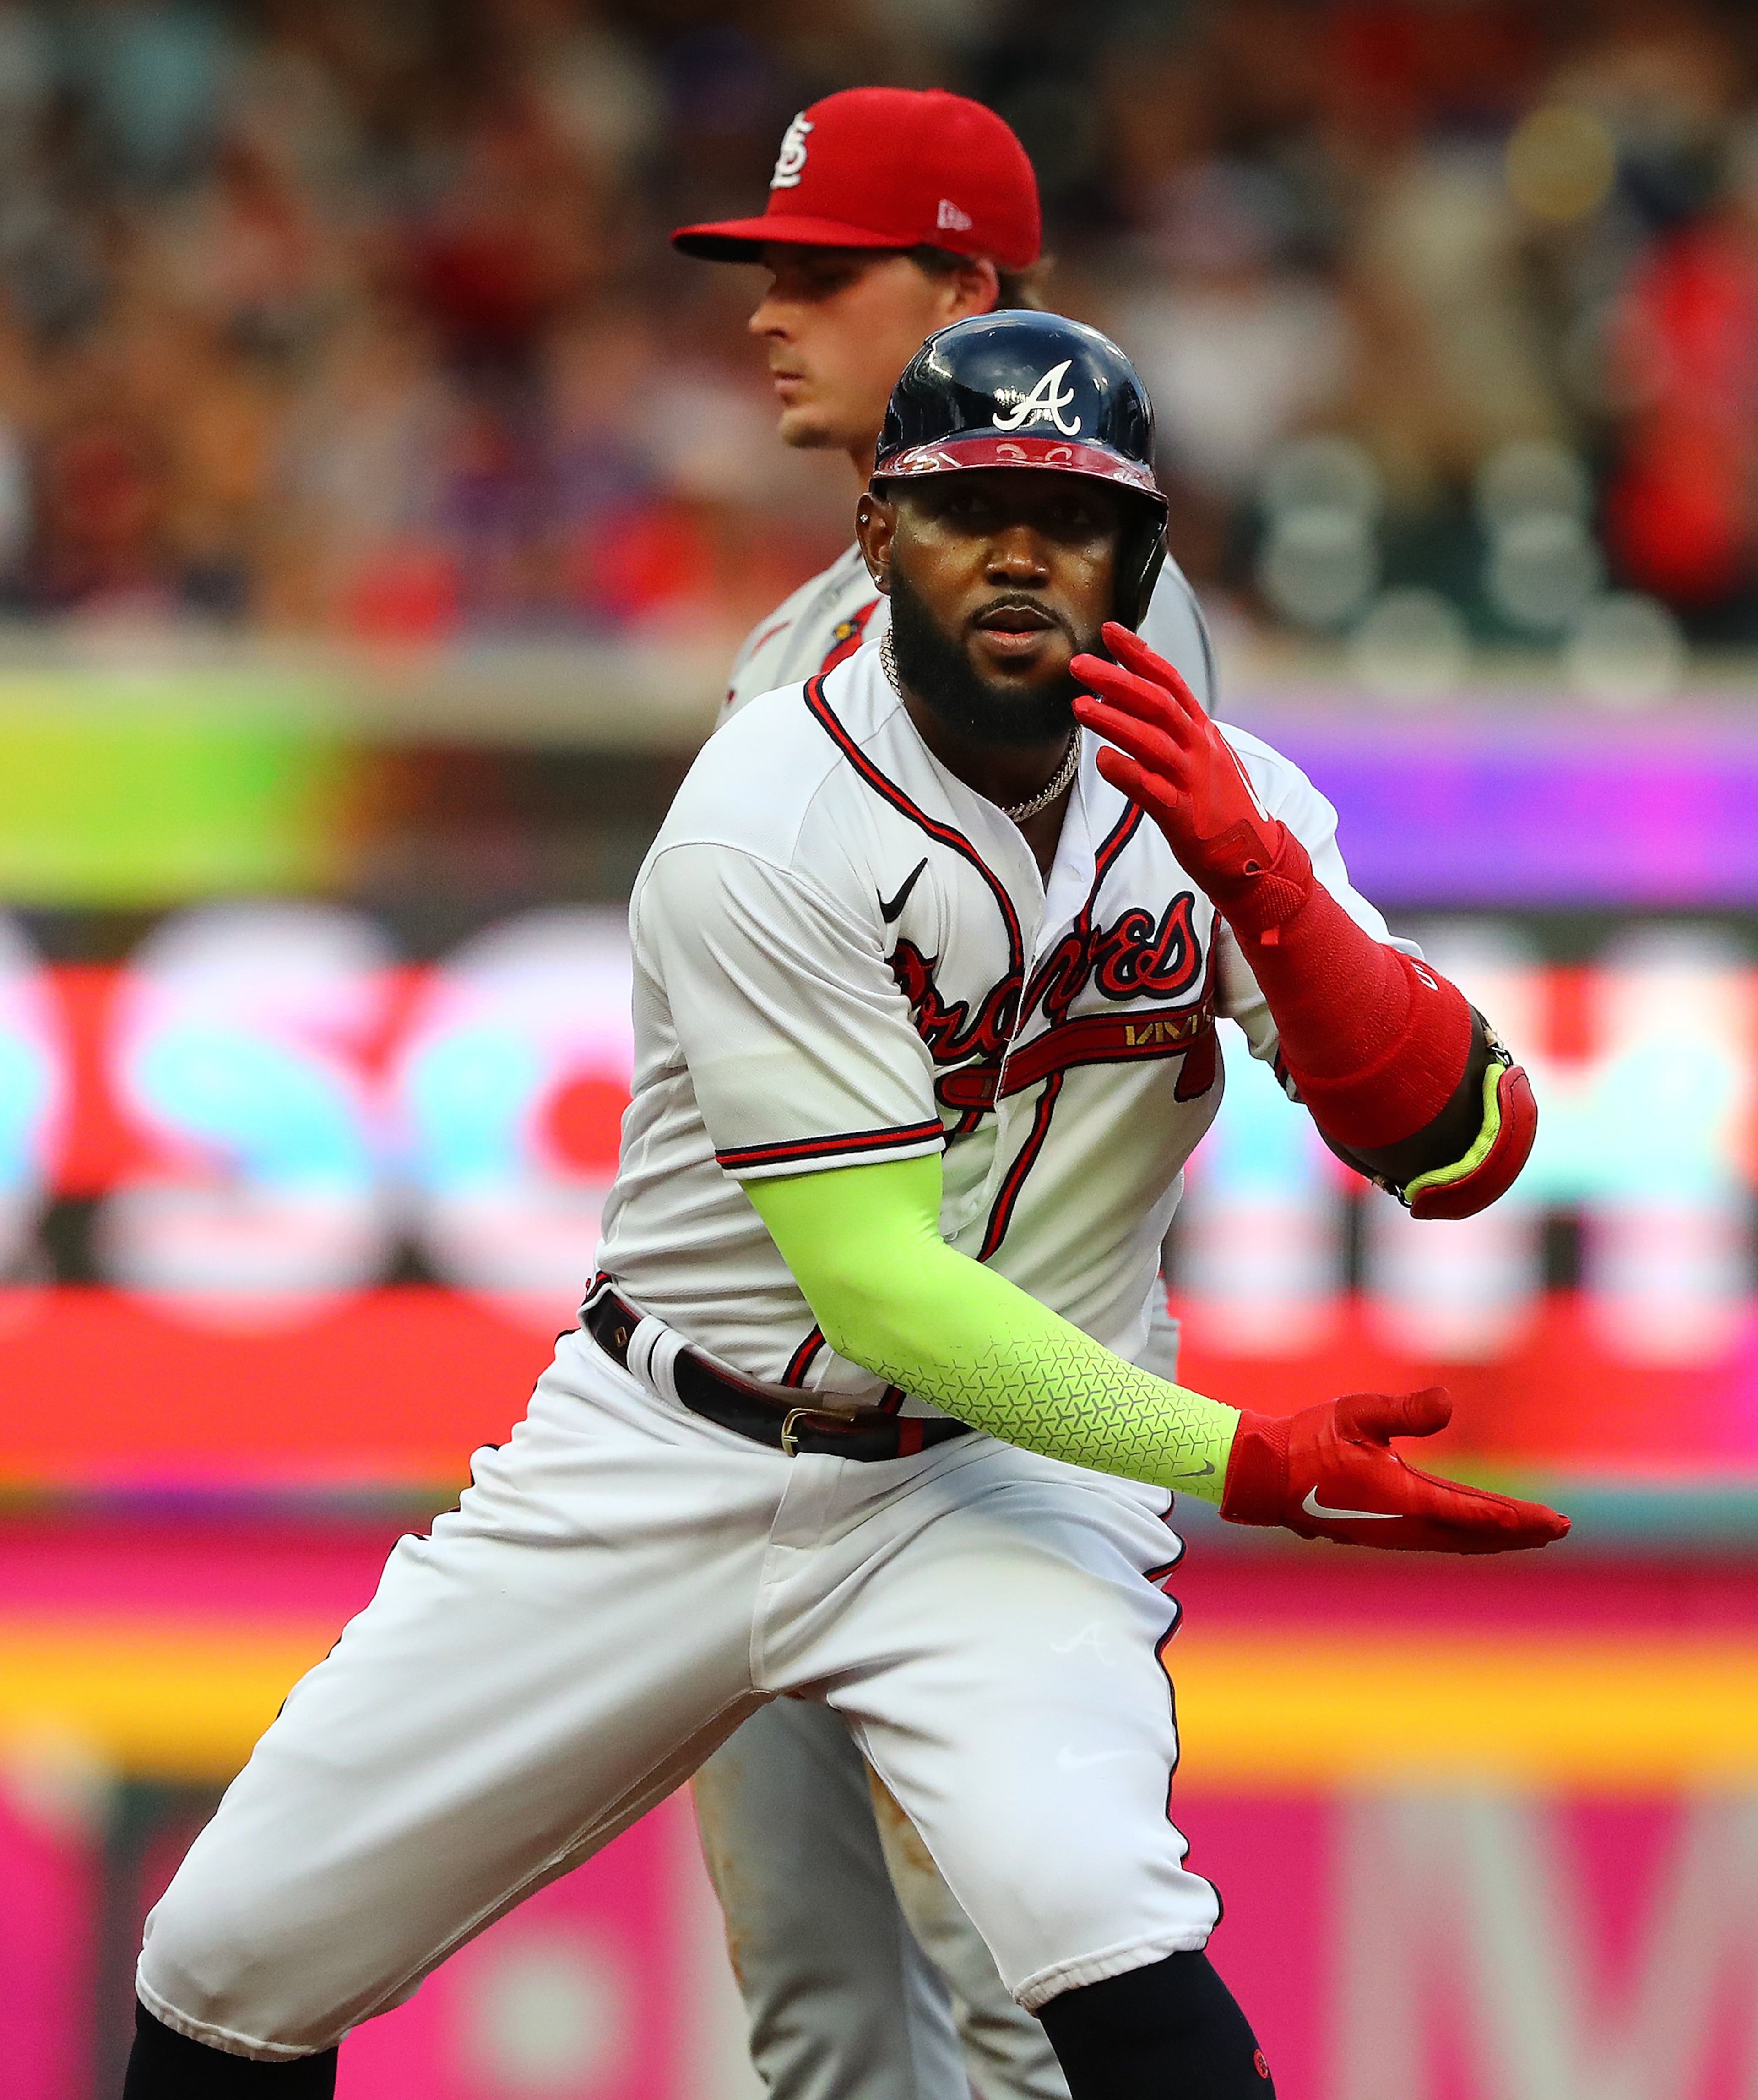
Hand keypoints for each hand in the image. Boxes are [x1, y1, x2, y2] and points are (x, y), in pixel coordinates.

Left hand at [1070, 623, 1288, 905]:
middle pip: (1157, 703)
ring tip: (1080, 707)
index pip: (1170, 681)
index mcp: (1203, 731)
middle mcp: (1199, 749)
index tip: (1109, 631)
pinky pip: (1150, 790)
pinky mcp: (1183, 815)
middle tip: (1079, 665)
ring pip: (1152, 741)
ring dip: (1114, 721)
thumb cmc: (1220, 808)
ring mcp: (1192, 780)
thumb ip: (1175, 732)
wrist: (1254, 857)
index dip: (1139, 654)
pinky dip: (1127, 773)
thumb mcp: (1205, 759)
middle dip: (1117, 680)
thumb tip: (1134, 706)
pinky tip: (1102, 761)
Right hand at [1220, 1388, 1569, 1553]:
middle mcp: (1403, 1522)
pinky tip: (1482, 1532)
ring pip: (1459, 1540)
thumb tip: (1450, 1402)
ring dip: (1499, 1538)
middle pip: (1475, 1533)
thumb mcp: (1356, 1413)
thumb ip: (1404, 1411)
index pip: (1469, 1510)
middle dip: (1520, 1531)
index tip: (1548, 1522)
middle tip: (1560, 1529)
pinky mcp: (1384, 1527)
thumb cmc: (1309, 1440)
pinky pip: (1441, 1537)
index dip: (1511, 1517)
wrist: (1265, 1475)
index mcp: (1401, 1498)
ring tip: (1534, 1533)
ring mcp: (1393, 1530)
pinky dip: (1471, 1536)